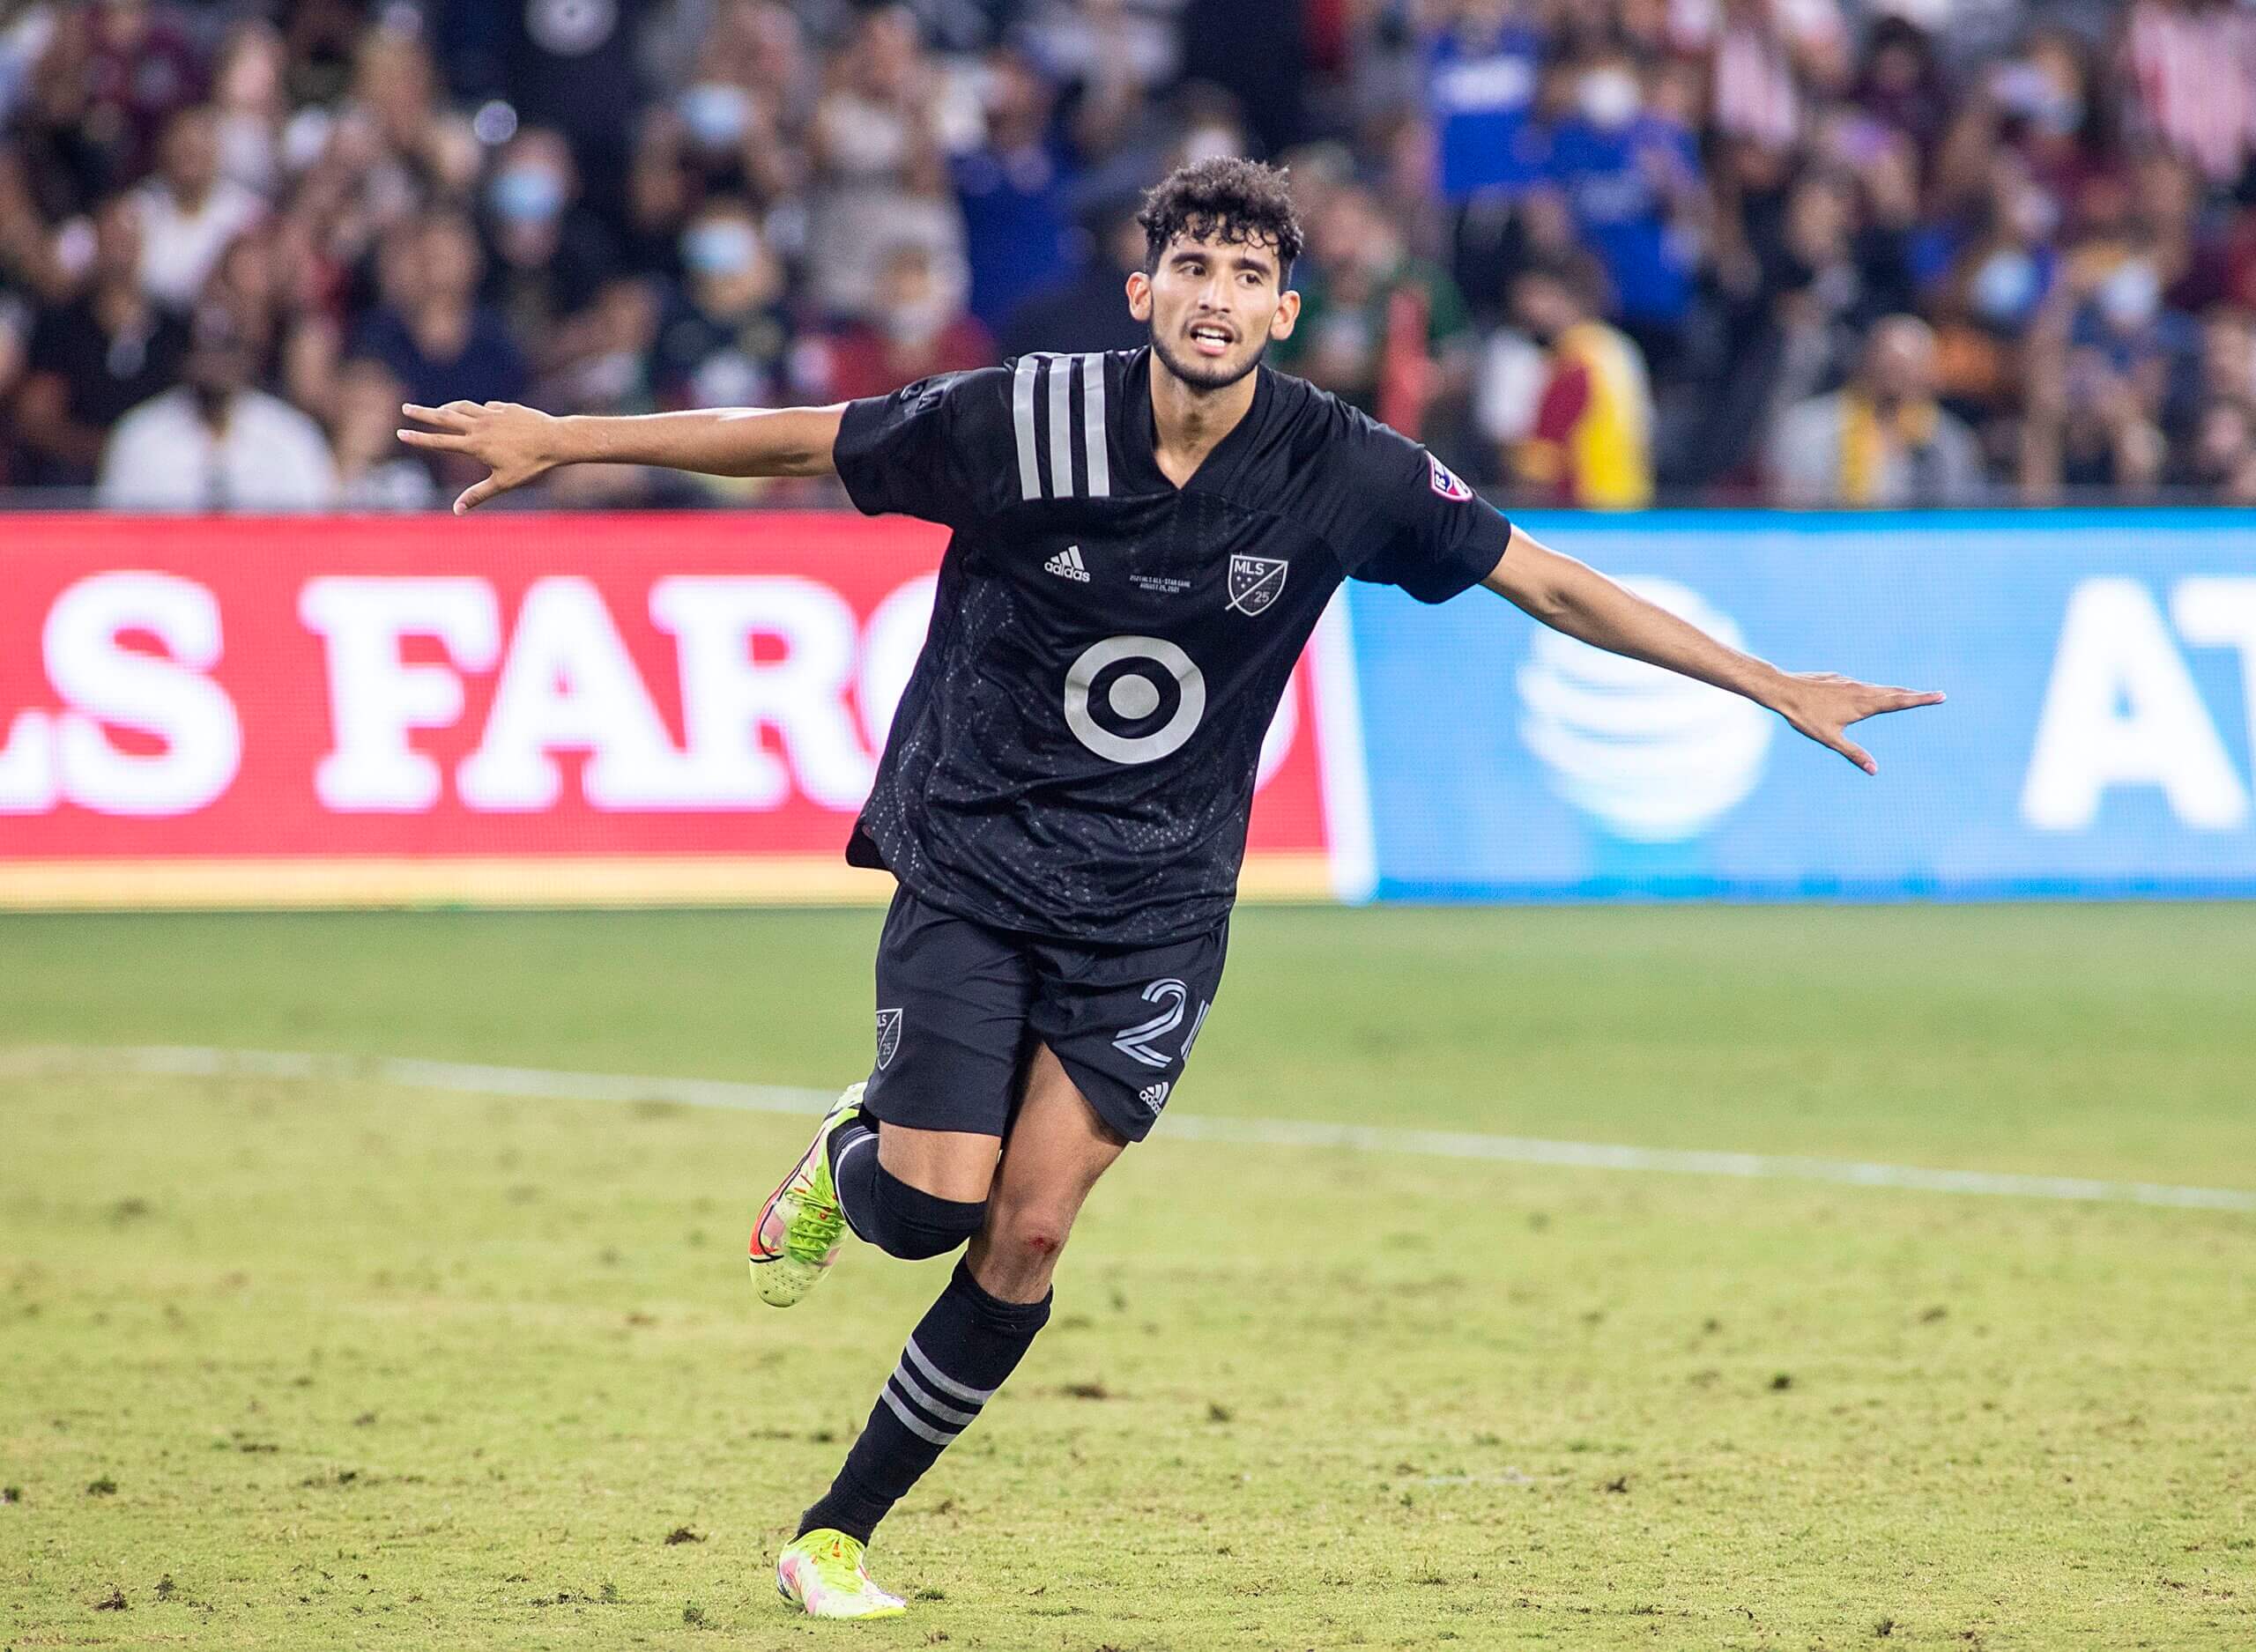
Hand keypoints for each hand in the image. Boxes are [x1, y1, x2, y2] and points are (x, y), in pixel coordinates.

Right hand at [398, 400, 560, 513]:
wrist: (555, 440)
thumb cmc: (531, 465)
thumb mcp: (503, 484)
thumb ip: (478, 495)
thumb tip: (456, 510)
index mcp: (475, 445)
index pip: (440, 442)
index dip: (419, 439)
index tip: (401, 434)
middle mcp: (479, 426)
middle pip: (444, 417)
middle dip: (422, 414)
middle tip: (406, 408)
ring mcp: (492, 414)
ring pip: (462, 407)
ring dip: (447, 408)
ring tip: (438, 410)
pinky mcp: (505, 408)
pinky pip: (485, 407)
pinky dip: (477, 410)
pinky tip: (478, 414)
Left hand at [1770, 671, 1944, 774]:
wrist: (1784, 690)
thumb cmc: (1806, 716)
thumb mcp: (1830, 738)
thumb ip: (1853, 753)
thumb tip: (1874, 769)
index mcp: (1863, 704)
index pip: (1899, 701)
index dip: (1921, 699)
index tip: (1940, 695)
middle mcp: (1861, 690)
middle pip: (1895, 692)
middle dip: (1916, 694)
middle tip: (1936, 695)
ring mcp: (1850, 682)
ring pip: (1879, 687)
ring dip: (1897, 691)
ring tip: (1912, 695)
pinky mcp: (1839, 679)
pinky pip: (1864, 685)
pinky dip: (1877, 689)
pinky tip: (1875, 693)